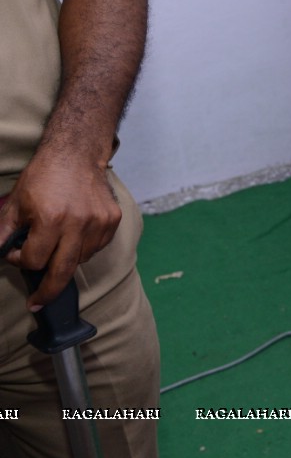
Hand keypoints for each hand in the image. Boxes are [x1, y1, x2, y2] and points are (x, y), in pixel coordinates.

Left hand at [0, 150, 120, 309]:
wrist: (76, 154)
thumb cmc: (44, 176)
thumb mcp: (16, 203)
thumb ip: (5, 233)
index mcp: (51, 219)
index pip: (33, 260)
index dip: (19, 260)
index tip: (15, 253)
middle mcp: (78, 224)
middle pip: (61, 272)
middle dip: (47, 291)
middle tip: (37, 302)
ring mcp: (99, 223)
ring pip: (80, 260)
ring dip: (64, 260)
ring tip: (55, 245)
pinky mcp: (112, 221)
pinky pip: (96, 248)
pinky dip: (82, 248)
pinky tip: (73, 236)